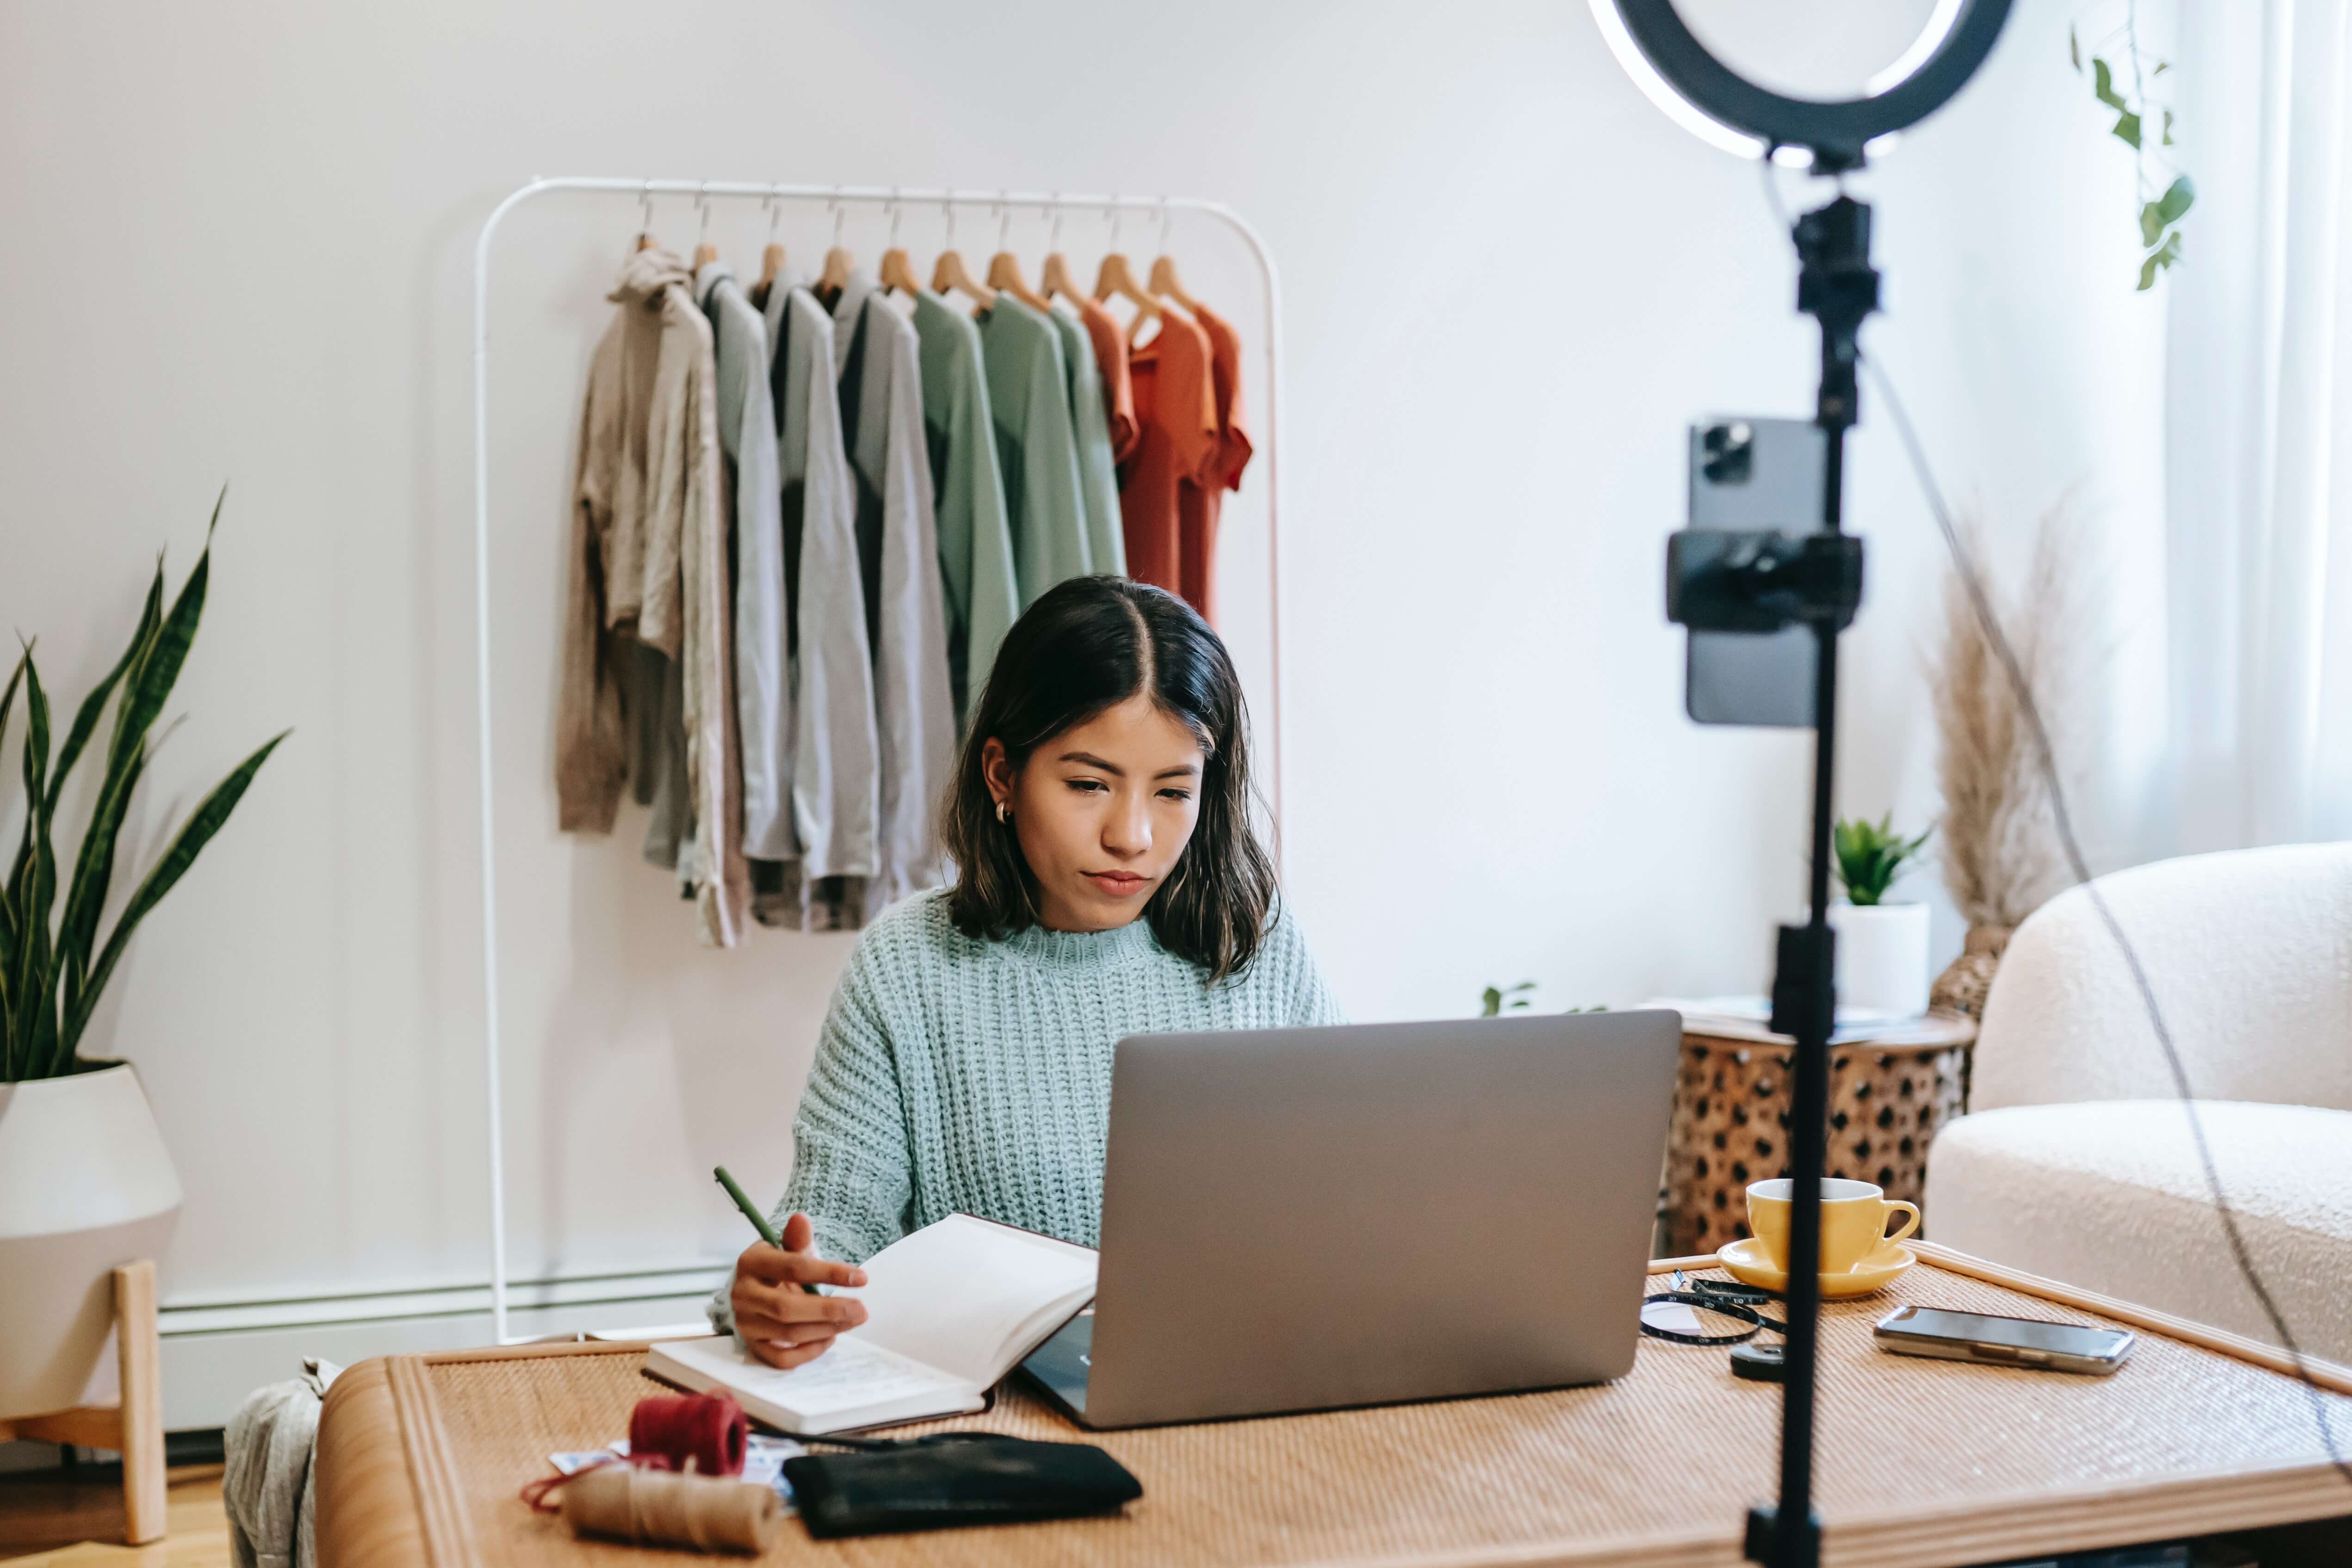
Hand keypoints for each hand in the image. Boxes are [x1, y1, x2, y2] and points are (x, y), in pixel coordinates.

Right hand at [729, 1212, 868, 1368]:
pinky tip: (831, 1338)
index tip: (862, 1278)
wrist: (759, 1288)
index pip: (793, 1268)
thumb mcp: (789, 1248)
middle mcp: (743, 1294)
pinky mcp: (752, 1346)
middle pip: (787, 1307)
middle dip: (829, 1309)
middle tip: (862, 1309)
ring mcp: (745, 1323)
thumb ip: (797, 1238)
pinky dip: (810, 1352)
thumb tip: (800, 1218)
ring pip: (788, 1333)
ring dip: (826, 1329)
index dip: (830, 1273)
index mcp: (751, 1262)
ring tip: (853, 1320)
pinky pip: (782, 1358)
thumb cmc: (780, 1267)